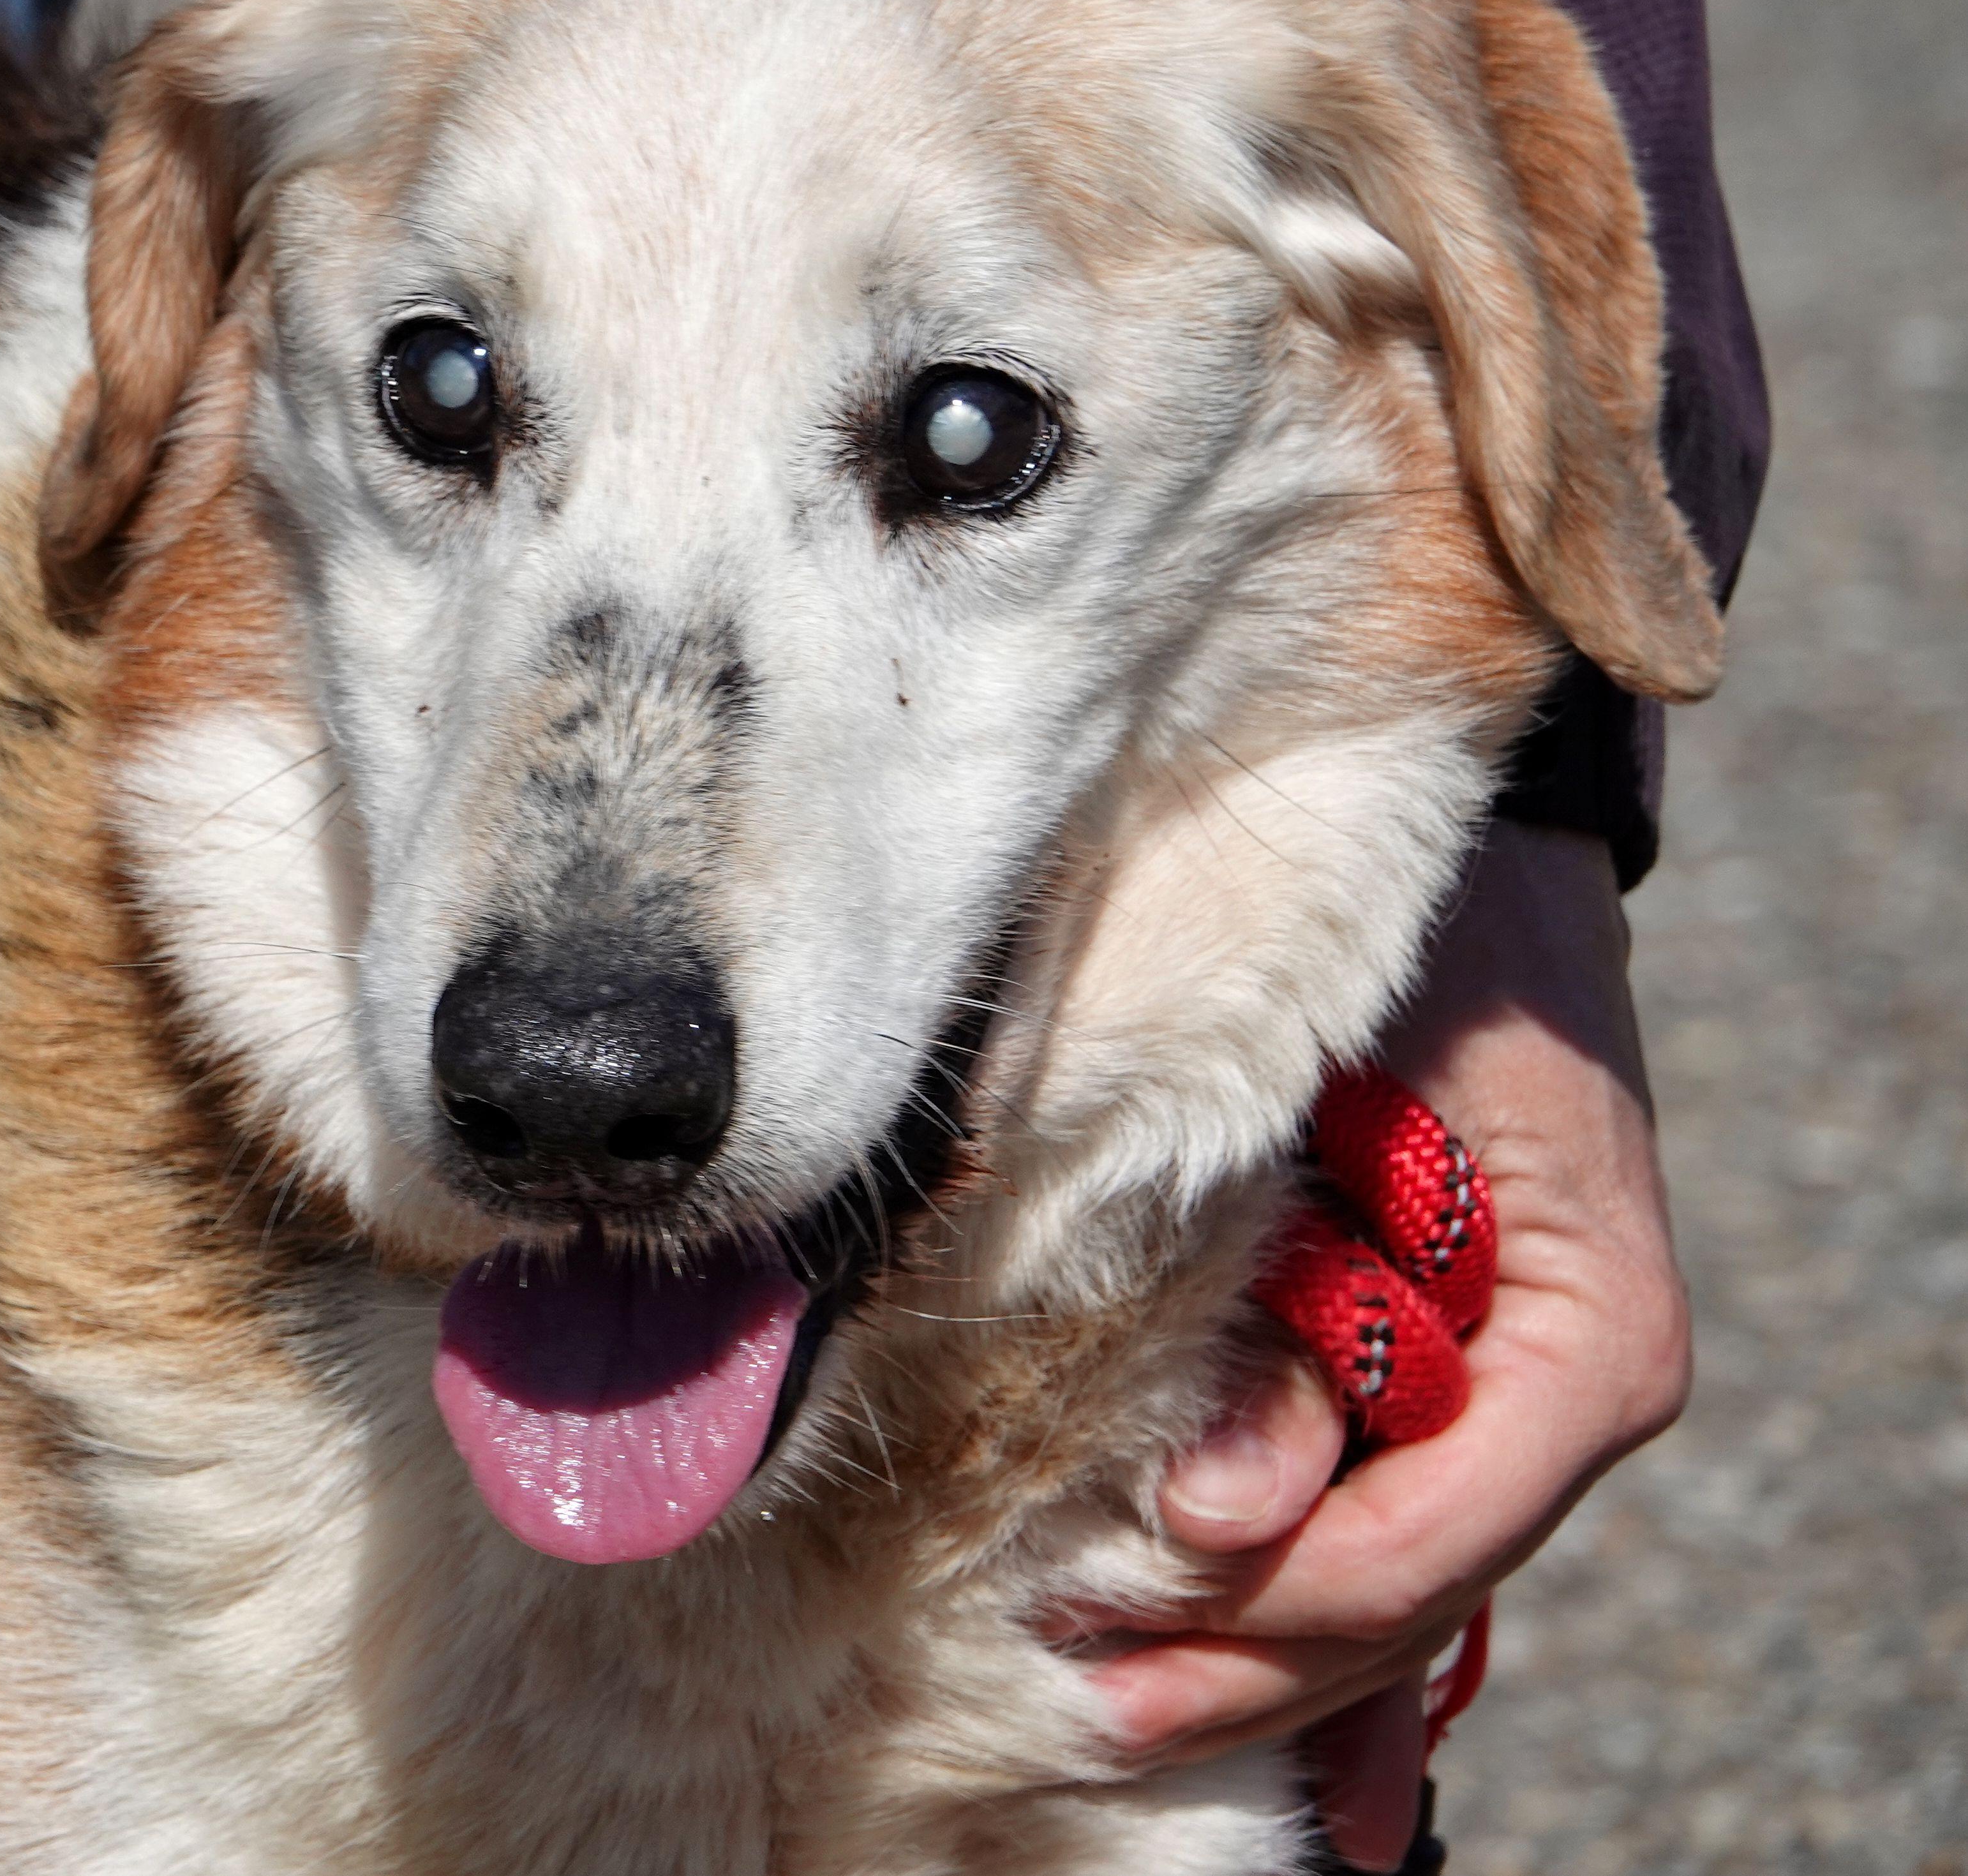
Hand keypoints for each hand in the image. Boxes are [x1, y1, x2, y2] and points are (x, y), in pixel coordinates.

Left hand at [1086, 821, 1691, 1869]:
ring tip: (1114, 1714)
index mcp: (1584, 1326)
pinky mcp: (1450, 1386)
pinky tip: (1333, 1797)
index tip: (1142, 1571)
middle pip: (1408, 1588)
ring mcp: (1514, 1402)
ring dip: (1260, 1670)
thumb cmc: (1416, 952)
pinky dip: (1347, 1658)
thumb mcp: (1359, 1098)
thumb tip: (1205, 1509)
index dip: (1292, 1573)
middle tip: (1077, 1689)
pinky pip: (1402, 1546)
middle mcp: (1563, 1390)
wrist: (1460, 876)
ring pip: (1394, 1591)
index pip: (1439, 1519)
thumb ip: (1299, 1304)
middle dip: (1243, 1656)